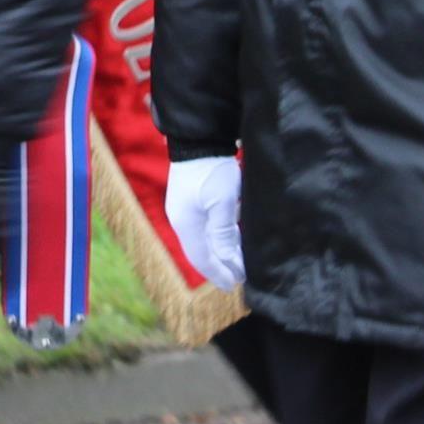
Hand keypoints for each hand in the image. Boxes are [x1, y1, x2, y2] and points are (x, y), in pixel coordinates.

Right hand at [165, 154, 243, 289]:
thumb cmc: (211, 169)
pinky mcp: (193, 199)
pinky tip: (233, 238)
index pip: (202, 258)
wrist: (199, 138)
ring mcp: (186, 209)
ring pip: (205, 239)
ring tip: (239, 261)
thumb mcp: (222, 204)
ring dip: (222, 251)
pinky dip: (220, 236)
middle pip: (202, 251)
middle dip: (220, 266)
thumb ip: (223, 234)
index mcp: (186, 224)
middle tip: (239, 277)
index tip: (234, 285)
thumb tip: (226, 261)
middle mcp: (183, 220)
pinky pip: (206, 226)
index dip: (218, 273)